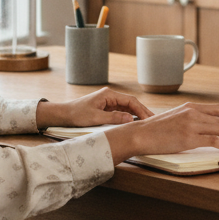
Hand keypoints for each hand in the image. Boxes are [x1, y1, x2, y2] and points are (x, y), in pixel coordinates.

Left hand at [36, 88, 152, 128]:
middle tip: (154, 121)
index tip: (149, 118)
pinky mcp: (106, 109)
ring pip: (127, 108)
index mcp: (109, 95)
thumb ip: (114, 118)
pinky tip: (135, 124)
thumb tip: (130, 118)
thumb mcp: (96, 118)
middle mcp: (110, 97)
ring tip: (148, 123)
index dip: (141, 109)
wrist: (64, 115)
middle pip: (131, 103)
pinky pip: (121, 112)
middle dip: (142, 112)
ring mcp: (109, 103)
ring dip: (137, 115)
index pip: (130, 101)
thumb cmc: (77, 114)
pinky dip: (130, 117)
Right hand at [104, 103, 218, 163]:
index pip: (216, 109)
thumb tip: (202, 127)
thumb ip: (188, 118)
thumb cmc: (154, 129)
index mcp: (188, 107)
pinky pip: (214, 140)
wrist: (140, 134)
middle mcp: (192, 113)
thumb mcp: (174, 117)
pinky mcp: (189, 138)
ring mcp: (191, 125)